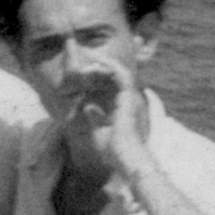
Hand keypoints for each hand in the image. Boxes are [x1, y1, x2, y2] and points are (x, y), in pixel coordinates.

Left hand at [60, 58, 150, 175]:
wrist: (123, 158)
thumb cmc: (113, 151)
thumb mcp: (99, 131)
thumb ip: (95, 118)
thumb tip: (87, 106)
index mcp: (120, 109)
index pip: (111, 88)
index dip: (99, 78)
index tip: (85, 73)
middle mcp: (126, 101)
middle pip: (115, 77)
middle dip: (102, 66)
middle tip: (87, 58)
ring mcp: (129, 98)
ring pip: (119, 73)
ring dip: (105, 64)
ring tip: (91, 57)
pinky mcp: (128, 97)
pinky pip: (120, 75)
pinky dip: (110, 67)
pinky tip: (97, 63)